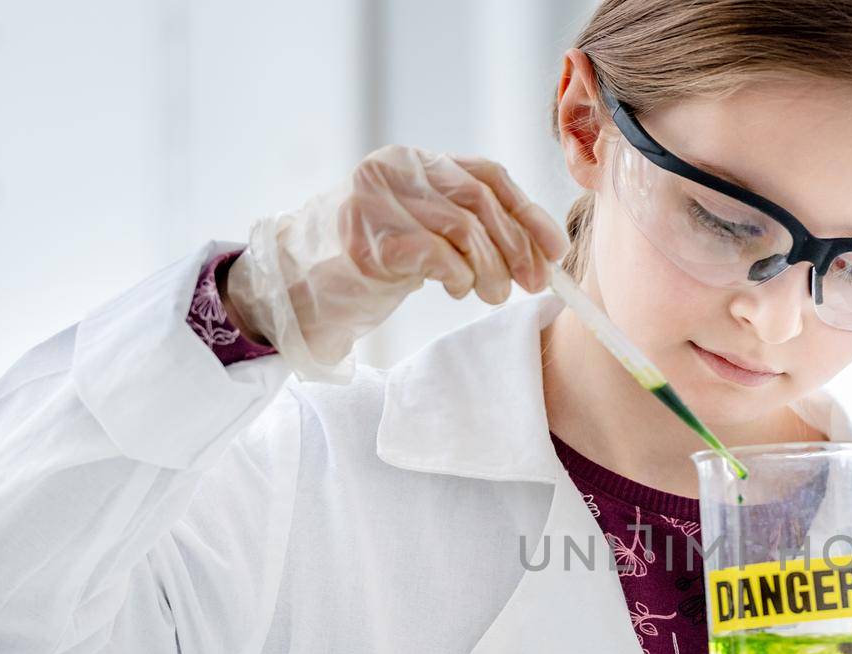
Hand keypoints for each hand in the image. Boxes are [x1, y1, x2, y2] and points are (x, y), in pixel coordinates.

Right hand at [225, 144, 568, 374]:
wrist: (296, 289)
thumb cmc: (367, 264)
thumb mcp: (419, 230)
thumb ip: (464, 224)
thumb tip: (539, 250)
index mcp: (412, 160)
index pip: (487, 175)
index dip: (529, 213)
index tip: (555, 251)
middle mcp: (393, 169)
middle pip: (480, 201)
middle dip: (517, 247)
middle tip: (531, 283)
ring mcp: (376, 201)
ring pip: (463, 228)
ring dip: (492, 269)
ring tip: (493, 294)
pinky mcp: (367, 240)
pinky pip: (438, 256)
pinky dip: (460, 277)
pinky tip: (457, 289)